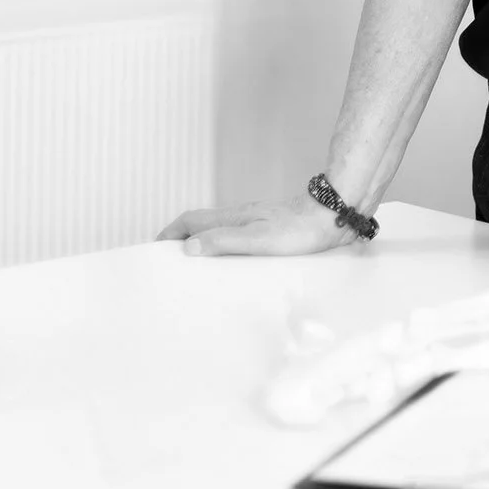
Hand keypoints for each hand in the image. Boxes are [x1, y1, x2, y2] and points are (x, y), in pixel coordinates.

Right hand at [157, 196, 354, 256]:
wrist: (333, 217)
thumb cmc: (299, 230)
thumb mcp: (257, 240)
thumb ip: (223, 241)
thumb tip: (188, 247)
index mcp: (232, 217)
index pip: (190, 221)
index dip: (169, 234)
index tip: (155, 251)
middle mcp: (240, 217)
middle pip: (201, 226)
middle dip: (181, 242)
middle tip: (171, 265)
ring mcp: (255, 223)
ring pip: (219, 233)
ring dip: (203, 247)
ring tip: (195, 271)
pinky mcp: (270, 231)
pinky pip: (237, 240)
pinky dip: (224, 251)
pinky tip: (231, 268)